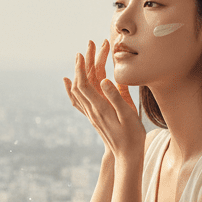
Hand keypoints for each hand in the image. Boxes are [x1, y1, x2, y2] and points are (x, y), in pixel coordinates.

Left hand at [63, 39, 143, 159]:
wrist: (127, 156)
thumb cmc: (132, 135)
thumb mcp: (128, 114)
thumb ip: (116, 96)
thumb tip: (104, 79)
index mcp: (100, 107)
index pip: (84, 83)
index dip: (83, 66)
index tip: (84, 51)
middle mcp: (92, 110)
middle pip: (80, 83)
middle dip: (82, 63)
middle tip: (88, 46)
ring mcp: (91, 114)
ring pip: (77, 90)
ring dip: (79, 72)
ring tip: (82, 57)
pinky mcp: (94, 117)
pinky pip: (78, 100)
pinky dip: (72, 88)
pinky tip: (69, 83)